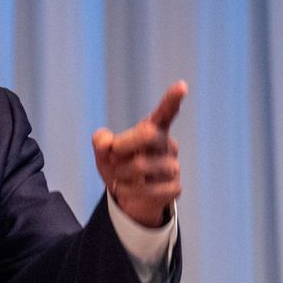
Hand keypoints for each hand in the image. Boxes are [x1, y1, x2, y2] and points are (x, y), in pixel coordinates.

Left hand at [91, 81, 186, 226]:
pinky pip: (146, 189)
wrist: (128, 198)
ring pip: (141, 165)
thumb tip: (106, 143)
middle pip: (147, 134)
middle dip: (123, 144)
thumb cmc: (118, 166)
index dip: (172, 99)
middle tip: (113, 155)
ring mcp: (173, 167)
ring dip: (120, 173)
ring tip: (119, 177)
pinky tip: (126, 190)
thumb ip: (100, 142)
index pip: (165, 113)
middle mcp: (167, 145)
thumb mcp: (104, 152)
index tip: (181, 85)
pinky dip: (127, 190)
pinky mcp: (174, 188)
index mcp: (153, 130)